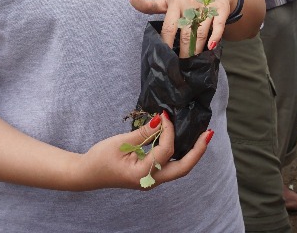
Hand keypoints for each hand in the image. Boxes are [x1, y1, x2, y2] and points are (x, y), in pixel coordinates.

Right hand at [79, 112, 212, 189]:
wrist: (87, 174)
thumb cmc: (100, 158)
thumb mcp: (120, 142)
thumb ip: (143, 132)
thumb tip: (161, 120)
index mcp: (142, 174)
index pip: (165, 151)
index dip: (168, 131)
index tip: (165, 115)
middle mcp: (151, 180)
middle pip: (183, 168)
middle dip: (198, 150)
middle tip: (209, 133)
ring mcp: (152, 180)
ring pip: (179, 168)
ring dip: (191, 152)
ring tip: (202, 135)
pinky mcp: (150, 174)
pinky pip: (170, 164)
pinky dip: (179, 152)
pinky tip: (183, 139)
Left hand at [129, 0, 232, 55]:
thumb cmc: (186, 0)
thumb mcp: (167, 1)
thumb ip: (150, 5)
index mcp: (175, 3)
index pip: (168, 27)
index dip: (165, 44)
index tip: (163, 58)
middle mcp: (190, 4)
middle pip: (185, 33)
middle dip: (183, 51)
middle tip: (179, 66)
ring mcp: (206, 8)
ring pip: (201, 32)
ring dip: (197, 49)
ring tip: (192, 62)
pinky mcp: (220, 10)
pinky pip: (218, 26)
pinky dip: (215, 37)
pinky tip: (210, 48)